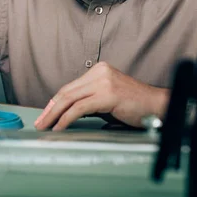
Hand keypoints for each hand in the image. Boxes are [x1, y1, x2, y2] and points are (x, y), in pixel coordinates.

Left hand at [34, 62, 168, 130]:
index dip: (55, 102)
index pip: (70, 87)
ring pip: (70, 99)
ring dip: (54, 115)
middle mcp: (100, 72)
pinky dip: (66, 119)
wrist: (157, 105)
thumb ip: (90, 101)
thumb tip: (69, 113)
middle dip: (50, 109)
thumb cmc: (136, 105)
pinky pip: (80, 108)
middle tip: (40, 123)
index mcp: (100, 70)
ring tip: (46, 127)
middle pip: (67, 91)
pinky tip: (60, 127)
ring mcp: (104, 81)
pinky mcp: (107, 94)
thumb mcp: (108, 99)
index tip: (45, 115)